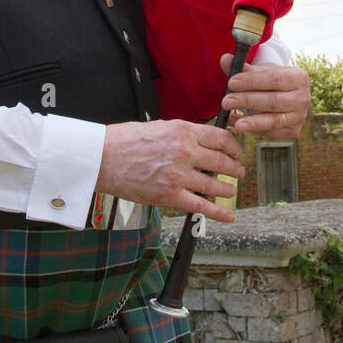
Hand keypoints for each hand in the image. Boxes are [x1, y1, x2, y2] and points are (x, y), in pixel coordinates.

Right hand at [98, 120, 245, 222]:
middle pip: (222, 161)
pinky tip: (229, 215)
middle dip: (235, 168)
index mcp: (183, 131)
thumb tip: (202, 143)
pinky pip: (201, 206)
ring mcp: (178, 175)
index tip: (237, 152)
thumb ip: (183, 135)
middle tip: (239, 171)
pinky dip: (219, 213)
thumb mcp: (160, 127)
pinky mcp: (169, 196)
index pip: (221, 139)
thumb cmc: (126, 140)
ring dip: (227, 188)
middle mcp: (185, 152)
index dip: (234, 148)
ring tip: (231, 190)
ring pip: (215, 184)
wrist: (103, 157)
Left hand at [219, 53, 310, 139]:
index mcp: (299, 77)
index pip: (274, 79)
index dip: (252, 81)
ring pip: (273, 120)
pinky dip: (252, 129)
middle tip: (225, 101)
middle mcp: (304, 98)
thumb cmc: (270, 81)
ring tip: (235, 123)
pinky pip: (271, 132)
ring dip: (251, 122)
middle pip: (273, 101)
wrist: (285, 96)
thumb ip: (242, 67)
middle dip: (247, 101)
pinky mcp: (292, 132)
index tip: (231, 82)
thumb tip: (225, 59)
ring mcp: (300, 117)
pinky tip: (237, 124)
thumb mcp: (260, 72)